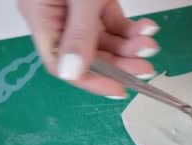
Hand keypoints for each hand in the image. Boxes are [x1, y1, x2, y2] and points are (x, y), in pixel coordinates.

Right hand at [18, 0, 159, 98]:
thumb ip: (79, 34)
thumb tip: (73, 73)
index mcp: (41, 18)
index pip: (62, 66)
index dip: (93, 81)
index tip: (120, 88)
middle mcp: (56, 18)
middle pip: (89, 56)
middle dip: (120, 64)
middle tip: (146, 68)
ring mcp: (73, 9)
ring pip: (103, 41)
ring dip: (129, 46)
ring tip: (150, 45)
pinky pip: (110, 22)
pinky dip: (130, 28)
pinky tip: (146, 28)